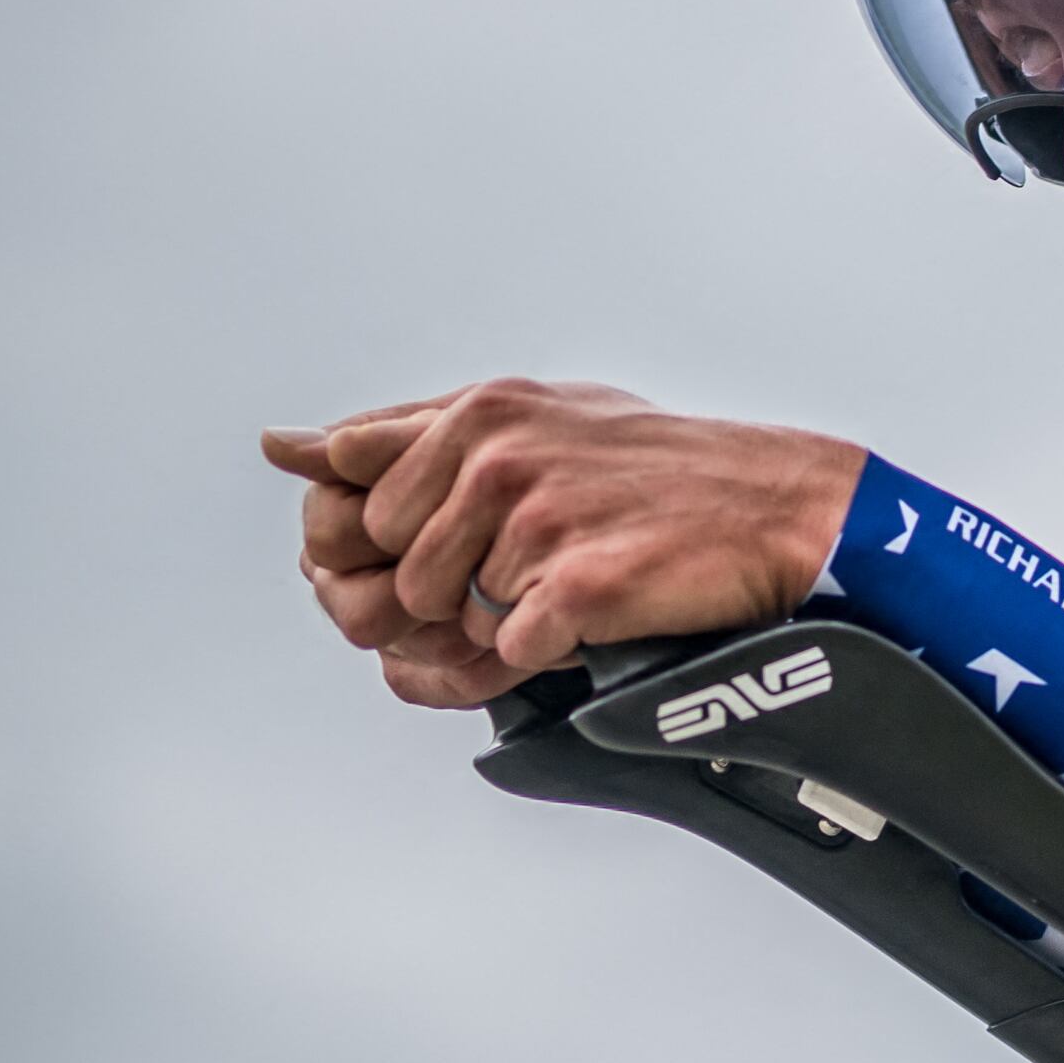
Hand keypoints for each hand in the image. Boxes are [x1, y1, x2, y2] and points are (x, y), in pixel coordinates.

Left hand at [262, 381, 866, 708]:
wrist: (777, 511)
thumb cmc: (655, 471)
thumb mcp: (529, 417)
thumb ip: (406, 432)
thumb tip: (285, 446)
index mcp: (478, 411)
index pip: (352, 491)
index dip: (385, 537)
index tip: (439, 537)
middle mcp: (498, 455)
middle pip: (397, 572)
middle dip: (450, 590)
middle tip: (527, 569)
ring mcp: (537, 520)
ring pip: (453, 618)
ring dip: (506, 619)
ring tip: (572, 579)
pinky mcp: (577, 585)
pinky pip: (510, 651)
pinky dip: (551, 648)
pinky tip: (598, 607)